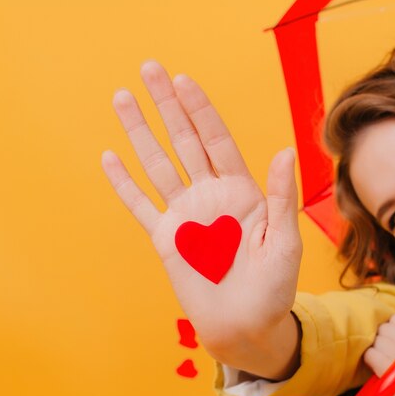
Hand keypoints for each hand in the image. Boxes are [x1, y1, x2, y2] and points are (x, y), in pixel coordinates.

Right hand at [101, 61, 302, 373]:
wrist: (247, 327)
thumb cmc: (274, 288)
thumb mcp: (284, 242)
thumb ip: (281, 197)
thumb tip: (284, 151)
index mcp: (242, 191)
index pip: (216, 140)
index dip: (200, 109)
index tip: (183, 80)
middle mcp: (210, 196)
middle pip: (183, 141)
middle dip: (166, 105)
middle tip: (148, 68)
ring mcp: (185, 216)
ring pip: (158, 164)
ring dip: (140, 132)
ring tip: (122, 98)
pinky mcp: (166, 239)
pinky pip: (141, 206)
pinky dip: (124, 183)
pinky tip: (110, 158)